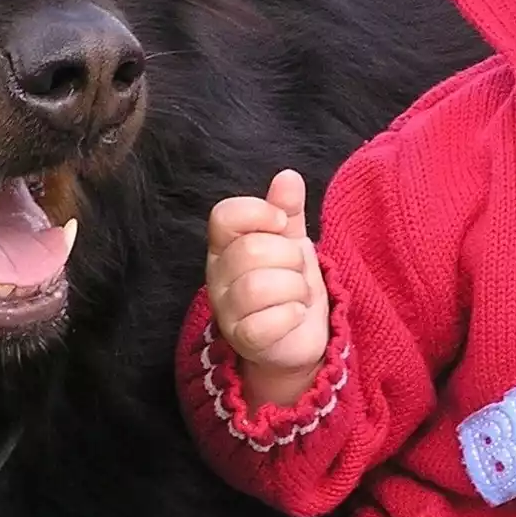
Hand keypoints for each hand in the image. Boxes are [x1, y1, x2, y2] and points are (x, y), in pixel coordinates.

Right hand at [205, 170, 330, 405]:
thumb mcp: (291, 240)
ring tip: (298, 294)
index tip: (282, 225)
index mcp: (224, 245)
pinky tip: (296, 314)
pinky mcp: (244, 341)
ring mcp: (227, 311)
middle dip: (289, 257)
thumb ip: (287, 209)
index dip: (260, 213)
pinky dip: (292, 315)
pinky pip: (265, 324)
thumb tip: (288, 176)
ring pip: (257, 287)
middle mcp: (217, 276)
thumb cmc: (288, 282)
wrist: (297, 335)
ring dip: (294, 288)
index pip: (223, 215)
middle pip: (250, 250)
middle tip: (295, 269)